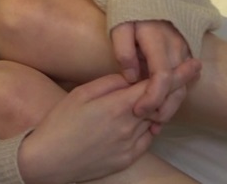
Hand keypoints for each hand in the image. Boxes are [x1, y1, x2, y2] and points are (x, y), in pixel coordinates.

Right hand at [17, 74, 155, 183]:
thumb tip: (131, 77)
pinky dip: (147, 130)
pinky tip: (135, 124)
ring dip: (154, 111)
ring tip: (144, 103)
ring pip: (155, 122)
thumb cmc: (60, 123)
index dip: (167, 76)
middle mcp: (128, 127)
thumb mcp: (80, 93)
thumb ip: (109, 82)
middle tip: (163, 83)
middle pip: (159, 105)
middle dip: (163, 92)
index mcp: (117, 106)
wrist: (49, 159)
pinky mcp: (127, 159)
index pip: (153, 87)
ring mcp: (129, 145)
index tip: (177, 68)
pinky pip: (147, 140)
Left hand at [111, 21, 199, 128]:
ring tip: (153, 120)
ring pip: (183, 85)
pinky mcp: (186, 52)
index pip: (162, 77)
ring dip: (171, 105)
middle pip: (177, 86)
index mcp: (159, 41)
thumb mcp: (119, 25)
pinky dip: (175, 94)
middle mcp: (177, 47)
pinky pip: (184, 78)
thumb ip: (124, 50)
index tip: (138, 111)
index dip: (152, 98)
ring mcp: (185, 49)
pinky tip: (161, 106)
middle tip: (145, 122)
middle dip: (163, 108)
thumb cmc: (130, 9)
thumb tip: (132, 77)